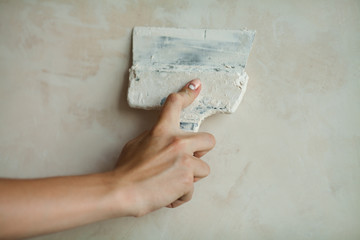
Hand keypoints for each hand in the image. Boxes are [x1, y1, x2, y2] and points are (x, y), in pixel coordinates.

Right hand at [112, 79, 215, 216]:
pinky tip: (167, 194)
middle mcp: (177, 142)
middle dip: (201, 151)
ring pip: (203, 169)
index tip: (196, 85)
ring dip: (190, 178)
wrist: (122, 192)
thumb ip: (155, 138)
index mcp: (162, 130)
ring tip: (171, 182)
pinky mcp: (187, 179)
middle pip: (209, 140)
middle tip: (188, 161)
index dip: (188, 93)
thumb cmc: (127, 170)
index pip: (175, 104)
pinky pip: (192, 189)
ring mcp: (185, 160)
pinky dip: (181, 195)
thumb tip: (164, 141)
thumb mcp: (137, 144)